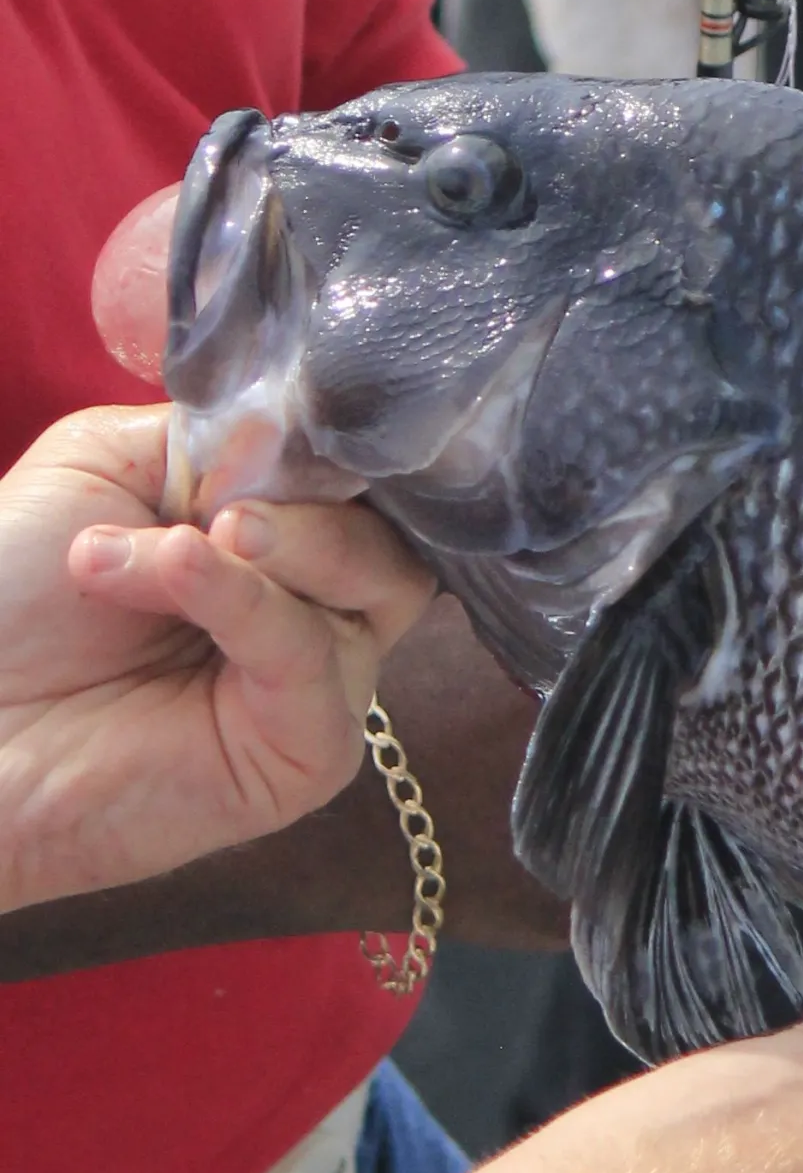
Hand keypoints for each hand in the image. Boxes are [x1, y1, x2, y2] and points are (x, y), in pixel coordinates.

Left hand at [0, 405, 434, 914]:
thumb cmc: (9, 599)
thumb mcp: (102, 464)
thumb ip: (210, 434)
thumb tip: (295, 425)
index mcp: (282, 537)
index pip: (369, 480)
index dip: (348, 447)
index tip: (294, 422)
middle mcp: (317, 607)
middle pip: (395, 532)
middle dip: (316, 507)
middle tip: (222, 509)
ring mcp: (322, 680)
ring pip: (379, 587)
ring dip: (274, 550)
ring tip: (159, 554)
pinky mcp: (311, 751)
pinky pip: (319, 664)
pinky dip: (253, 606)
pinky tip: (179, 574)